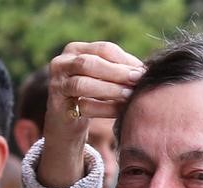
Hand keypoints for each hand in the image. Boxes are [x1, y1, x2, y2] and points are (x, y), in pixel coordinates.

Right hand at [38, 42, 143, 187]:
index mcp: (75, 49)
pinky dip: (104, 108)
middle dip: (117, 73)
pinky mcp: (57, 105)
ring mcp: (56, 84)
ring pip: (83, 83)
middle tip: (138, 81)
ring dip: (110, 90)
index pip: (103, 49)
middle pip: (90, 63)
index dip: (125, 59)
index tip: (143, 71)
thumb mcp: (105, 78)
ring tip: (129, 96)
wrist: (67, 122)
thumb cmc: (92, 96)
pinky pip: (82, 105)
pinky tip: (120, 110)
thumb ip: (120, 70)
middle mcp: (61, 63)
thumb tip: (146, 70)